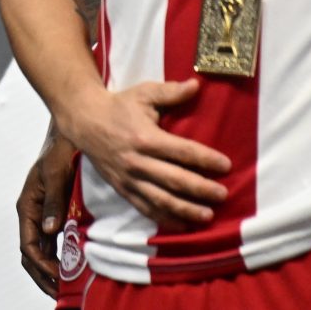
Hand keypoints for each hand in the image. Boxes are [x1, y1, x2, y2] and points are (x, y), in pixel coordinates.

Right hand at [17, 126, 77, 294]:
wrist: (72, 131)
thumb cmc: (62, 146)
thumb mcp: (56, 172)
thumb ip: (53, 200)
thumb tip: (50, 230)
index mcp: (28, 205)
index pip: (28, 246)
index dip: (42, 267)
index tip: (58, 279)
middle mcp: (34, 213)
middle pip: (32, 254)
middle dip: (44, 276)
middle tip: (62, 292)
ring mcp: (45, 214)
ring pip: (42, 251)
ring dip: (52, 270)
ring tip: (68, 286)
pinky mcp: (58, 212)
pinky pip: (55, 242)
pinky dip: (61, 258)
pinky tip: (75, 266)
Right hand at [63, 78, 229, 227]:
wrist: (84, 121)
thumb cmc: (118, 106)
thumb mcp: (143, 94)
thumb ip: (170, 92)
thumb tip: (197, 85)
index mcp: (145, 137)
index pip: (181, 151)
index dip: (205, 159)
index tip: (226, 165)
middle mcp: (137, 161)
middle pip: (175, 179)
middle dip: (201, 189)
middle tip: (223, 194)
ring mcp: (129, 178)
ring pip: (161, 199)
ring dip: (186, 209)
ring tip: (208, 215)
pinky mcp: (122, 188)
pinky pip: (145, 208)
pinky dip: (164, 218)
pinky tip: (183, 224)